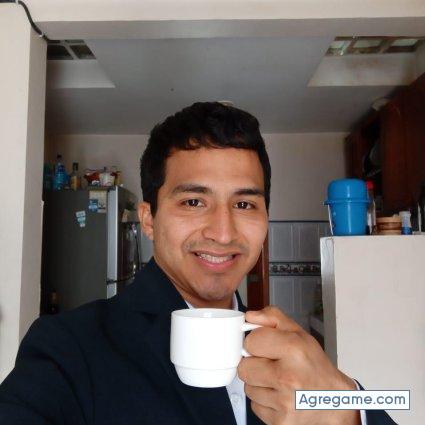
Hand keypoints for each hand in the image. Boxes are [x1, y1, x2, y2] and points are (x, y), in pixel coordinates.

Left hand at [237, 306, 360, 424]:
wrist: (334, 402)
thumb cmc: (314, 366)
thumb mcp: (299, 334)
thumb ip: (273, 318)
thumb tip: (250, 316)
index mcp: (294, 350)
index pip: (251, 342)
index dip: (256, 342)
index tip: (266, 346)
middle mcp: (289, 377)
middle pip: (244, 368)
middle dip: (254, 365)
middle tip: (271, 365)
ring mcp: (284, 403)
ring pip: (248, 388)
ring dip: (259, 384)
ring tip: (278, 381)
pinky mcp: (280, 422)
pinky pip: (255, 406)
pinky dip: (264, 401)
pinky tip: (280, 396)